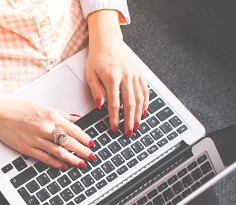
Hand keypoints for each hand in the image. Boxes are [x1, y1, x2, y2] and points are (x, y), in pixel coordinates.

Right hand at [0, 95, 95, 169]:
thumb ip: (61, 114)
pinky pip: (45, 158)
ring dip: (72, 159)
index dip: (85, 138)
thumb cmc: (18, 108)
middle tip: (92, 157)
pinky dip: (56, 163)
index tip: (92, 144)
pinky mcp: (27, 148)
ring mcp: (36, 139)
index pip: (74, 130)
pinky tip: (64, 166)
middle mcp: (45, 128)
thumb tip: (75, 119)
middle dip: (83, 151)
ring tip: (81, 164)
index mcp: (51, 117)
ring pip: (59, 152)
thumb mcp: (43, 106)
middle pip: (70, 142)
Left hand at [86, 10, 148, 136]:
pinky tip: (143, 112)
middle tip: (129, 132)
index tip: (114, 128)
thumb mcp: (90, 74)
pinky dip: (145, 102)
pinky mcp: (139, 72)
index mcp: (112, 77)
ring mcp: (134, 74)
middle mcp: (126, 76)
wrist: (107, 41)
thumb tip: (101, 106)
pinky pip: (145, 89)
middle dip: (129, 120)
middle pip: (130, 103)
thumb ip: (96, 90)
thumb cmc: (97, 58)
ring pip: (140, 98)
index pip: (114, 103)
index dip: (115, 118)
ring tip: (137, 125)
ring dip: (138, 114)